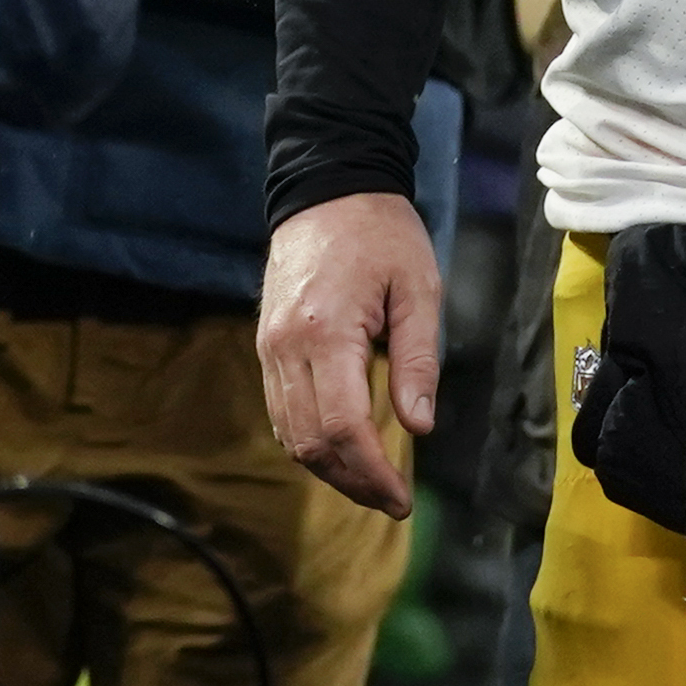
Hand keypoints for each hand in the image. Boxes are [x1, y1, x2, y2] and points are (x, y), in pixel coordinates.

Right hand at [259, 190, 441, 515]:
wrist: (326, 185)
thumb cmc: (381, 231)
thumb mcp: (419, 288)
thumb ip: (419, 360)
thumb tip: (419, 426)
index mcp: (327, 332)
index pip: (342, 427)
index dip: (371, 473)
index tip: (401, 498)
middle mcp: (286, 346)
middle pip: (309, 441)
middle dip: (351, 481)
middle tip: (392, 500)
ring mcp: (269, 346)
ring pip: (289, 433)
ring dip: (328, 468)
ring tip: (371, 483)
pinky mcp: (266, 343)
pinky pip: (280, 409)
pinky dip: (308, 439)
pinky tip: (341, 449)